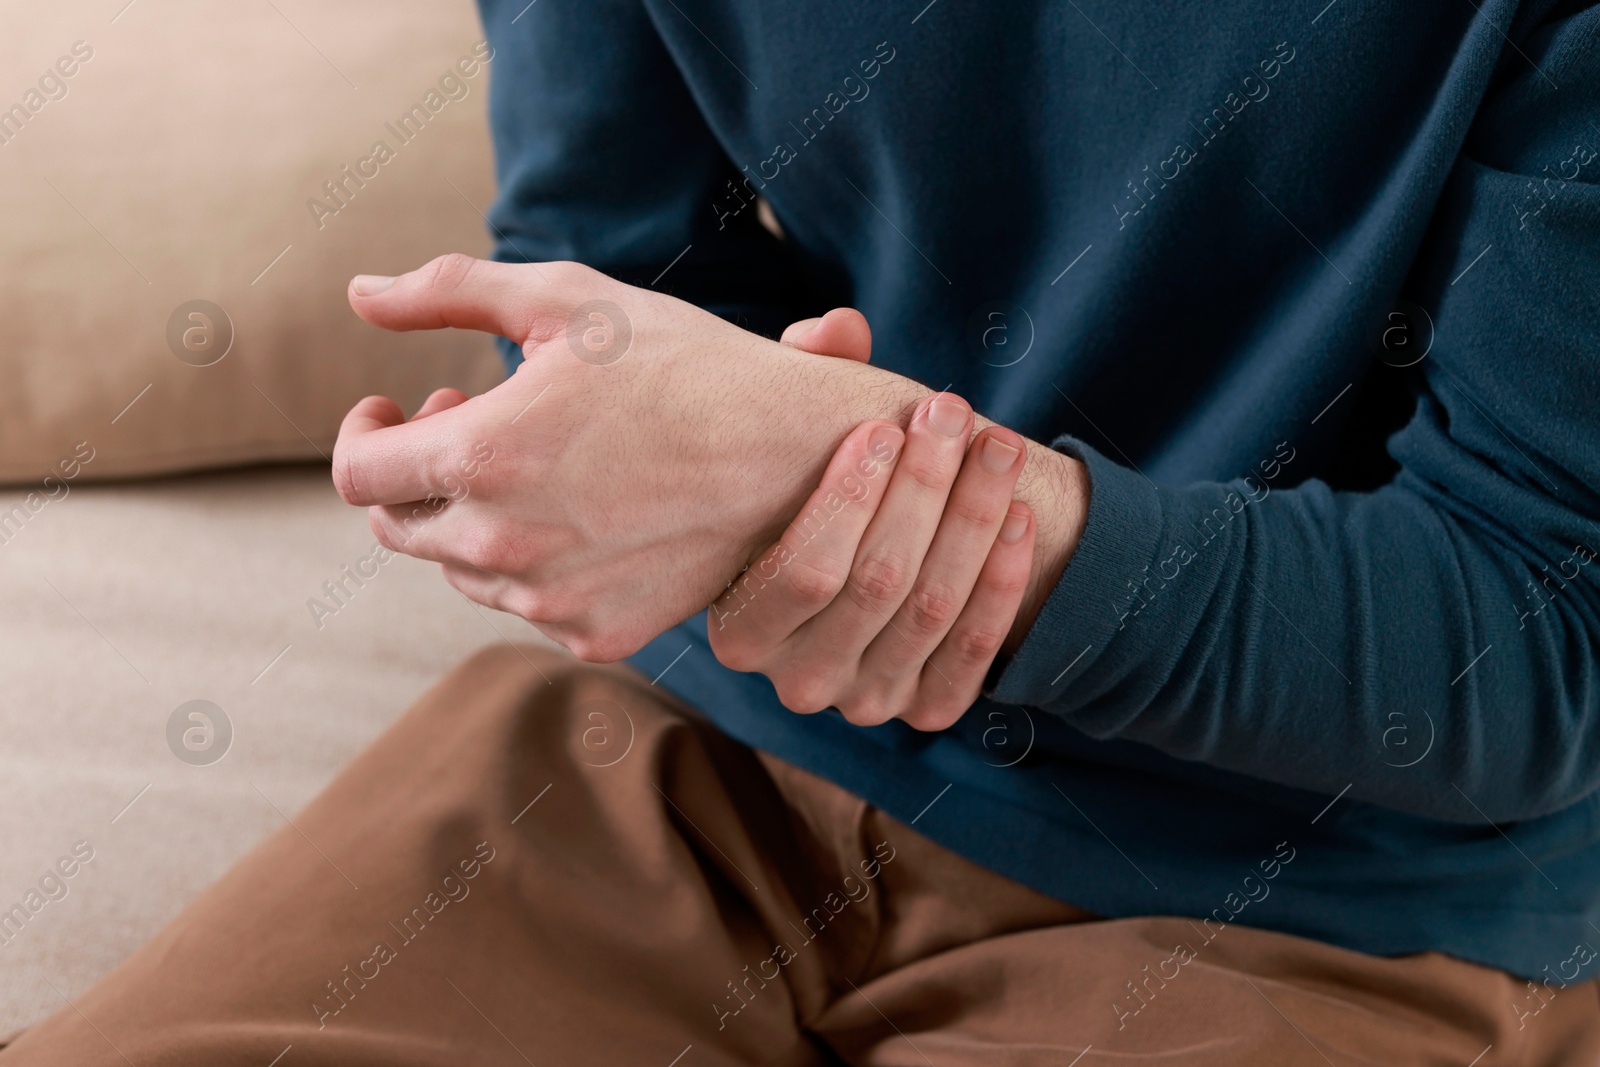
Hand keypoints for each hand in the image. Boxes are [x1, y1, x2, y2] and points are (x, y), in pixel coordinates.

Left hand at [331, 256, 946, 660]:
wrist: (798, 454)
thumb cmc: (684, 362)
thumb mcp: (567, 298)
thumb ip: (447, 290)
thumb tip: (357, 293)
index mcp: (485, 455)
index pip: (360, 474)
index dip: (365, 434)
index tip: (393, 405)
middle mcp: (506, 543)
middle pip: (399, 527)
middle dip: (416, 470)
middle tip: (471, 414)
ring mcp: (552, 601)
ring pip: (460, 569)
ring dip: (471, 514)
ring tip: (536, 457)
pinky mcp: (596, 634)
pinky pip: (526, 603)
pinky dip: (531, 560)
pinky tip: (582, 507)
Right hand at [709, 317, 1033, 728]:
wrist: (858, 579)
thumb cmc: (815, 500)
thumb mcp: (789, 445)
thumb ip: (803, 375)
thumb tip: (838, 328)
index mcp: (741, 628)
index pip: (803, 572)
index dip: (850, 498)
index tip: (883, 425)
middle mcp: (799, 680)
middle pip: (877, 583)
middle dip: (925, 488)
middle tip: (951, 412)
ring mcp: (864, 702)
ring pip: (932, 609)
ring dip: (973, 520)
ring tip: (996, 447)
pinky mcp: (925, 710)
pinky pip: (973, 651)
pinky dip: (1002, 581)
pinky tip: (1017, 516)